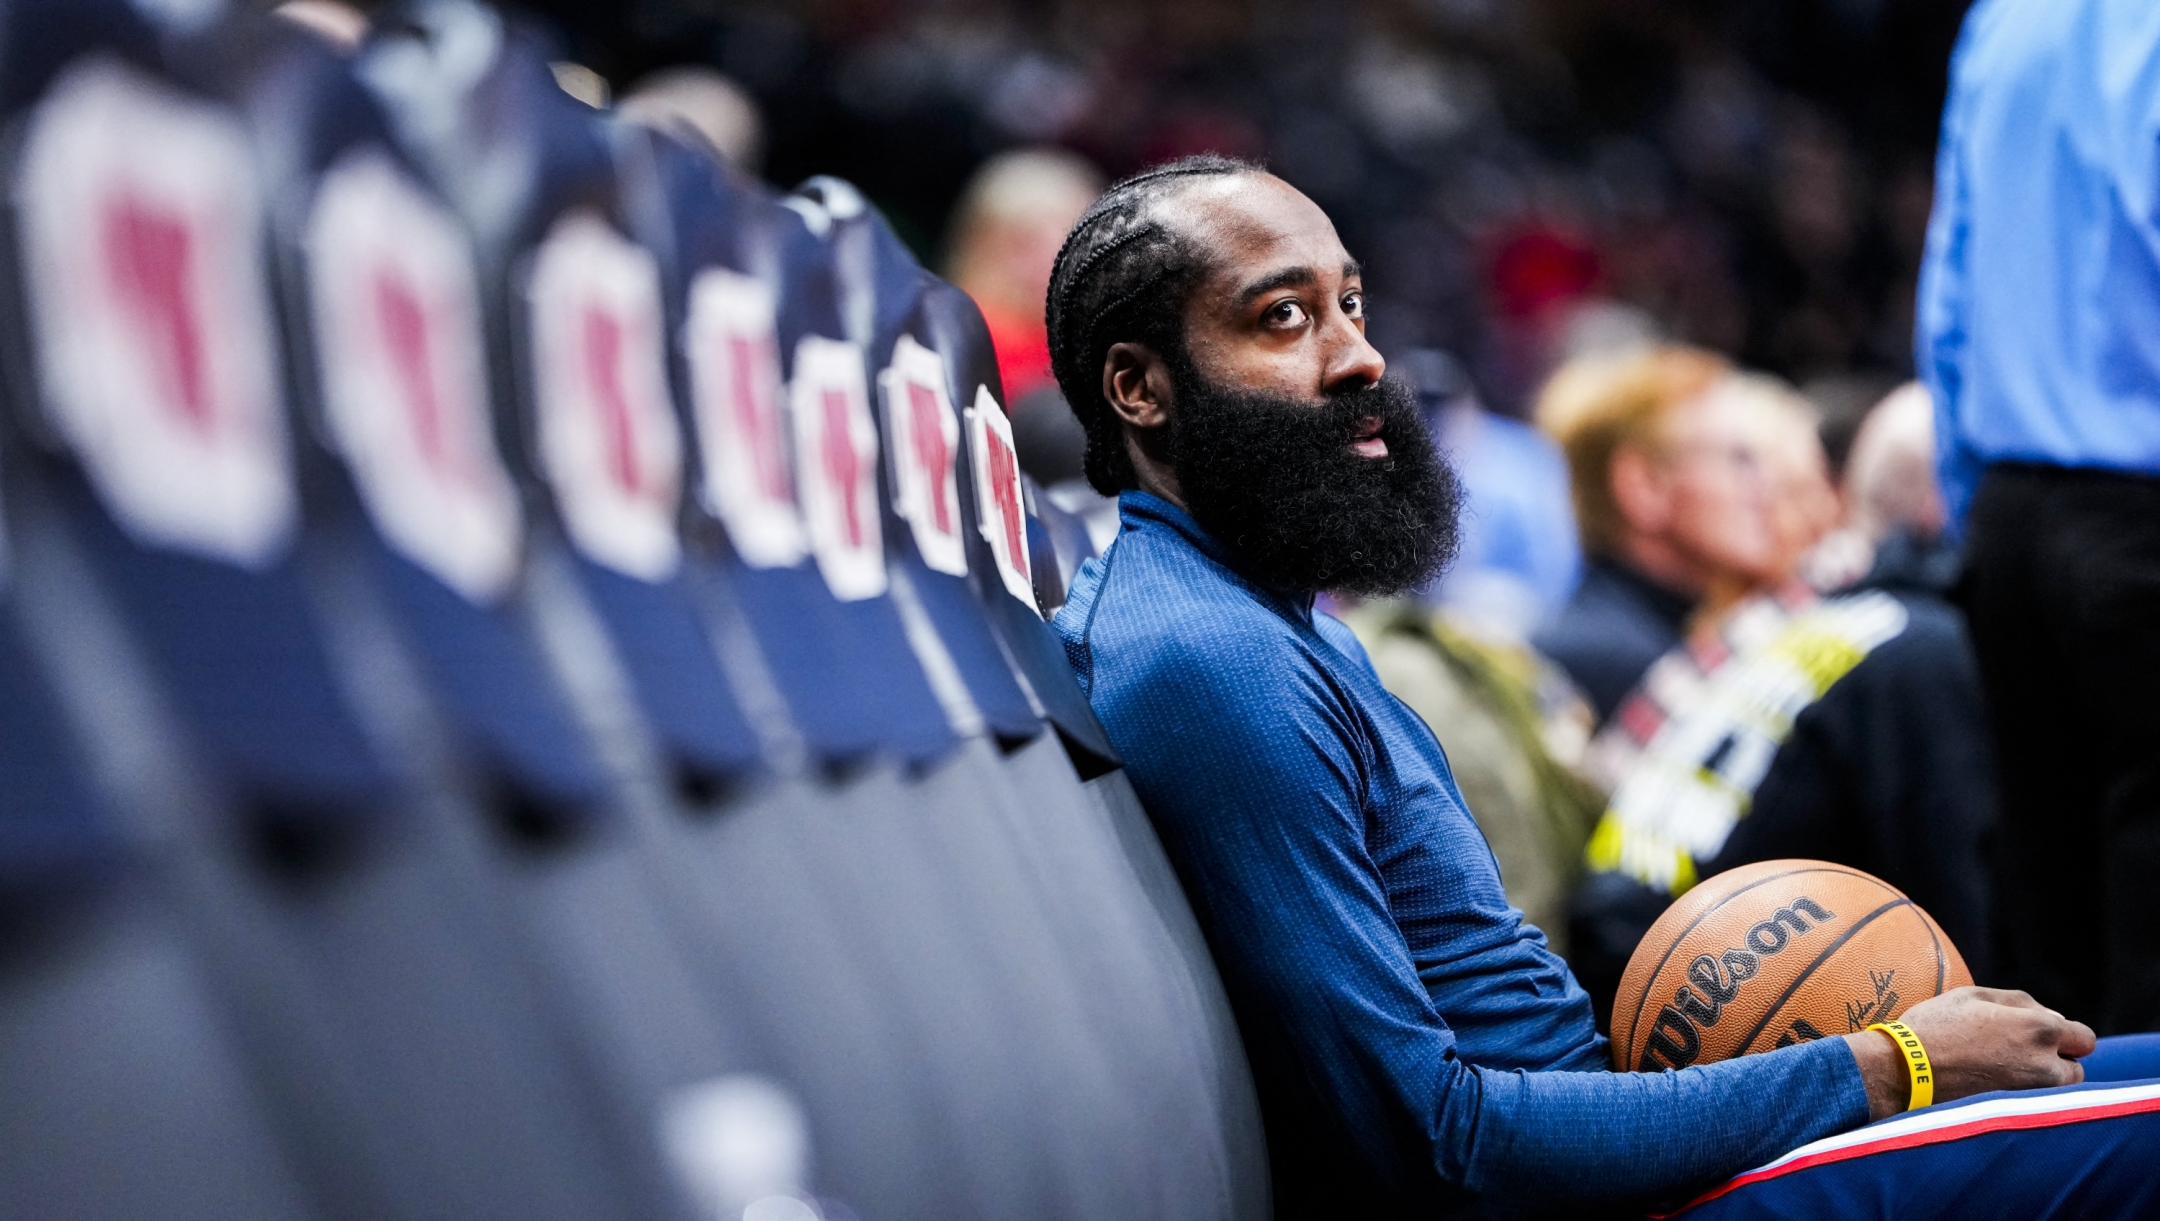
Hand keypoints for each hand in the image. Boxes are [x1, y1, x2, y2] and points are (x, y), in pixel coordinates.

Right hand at [1842, 986, 2094, 1119]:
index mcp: (2039, 1028)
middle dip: (2059, 1061)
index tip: (2042, 1036)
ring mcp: (2032, 1093)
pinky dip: (2026, 1097)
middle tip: (2025, 1055)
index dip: (2066, 1035)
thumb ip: (2021, 1002)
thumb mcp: (1973, 996)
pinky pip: (2037, 1105)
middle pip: (2077, 1068)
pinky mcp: (2017, 1114)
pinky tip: (1999, 1086)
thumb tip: (2054, 1019)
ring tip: (2010, 1072)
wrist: (1904, 1070)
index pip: (2083, 1038)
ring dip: (2045, 1082)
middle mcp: (2045, 1063)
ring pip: (2058, 1091)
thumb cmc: (1935, 1026)